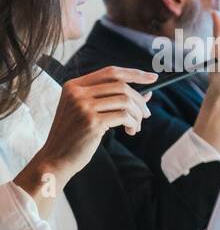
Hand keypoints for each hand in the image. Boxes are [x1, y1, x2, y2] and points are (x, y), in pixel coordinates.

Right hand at [16, 67, 155, 198]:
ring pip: (126, 101)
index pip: (111, 72)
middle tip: (145, 114)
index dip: (134, 73)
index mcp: (74, 85)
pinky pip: (125, 116)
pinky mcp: (91, 121)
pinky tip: (130, 132)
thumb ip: (112, 100)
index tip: (152, 77)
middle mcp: (77, 92)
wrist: (56, 157)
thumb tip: (148, 93)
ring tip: (135, 126)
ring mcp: (83, 106)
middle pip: (122, 86)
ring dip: (137, 115)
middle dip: (139, 101)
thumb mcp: (89, 112)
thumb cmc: (75, 135)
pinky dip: (133, 124)